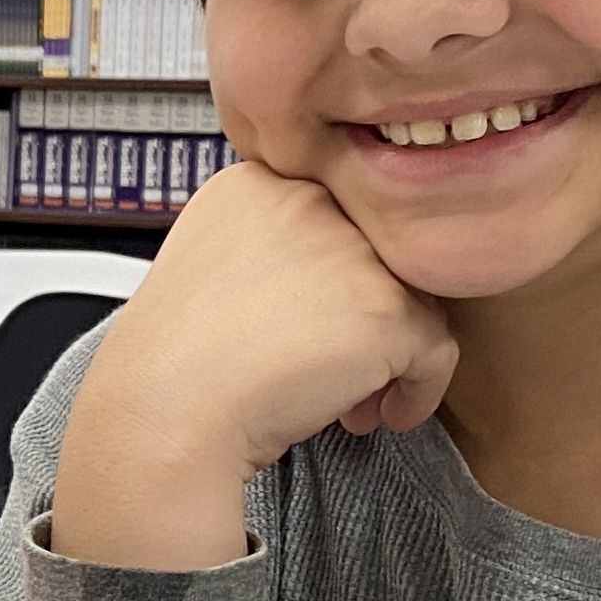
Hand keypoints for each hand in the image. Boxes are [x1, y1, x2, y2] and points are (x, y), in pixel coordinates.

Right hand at [53, 162, 455, 569]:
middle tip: (326, 371)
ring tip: (346, 400)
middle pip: (377, 257)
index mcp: (256, 184)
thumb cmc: (173, 363)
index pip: (332, 223)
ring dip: (388, 356)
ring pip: (414, 300)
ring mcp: (352, 250)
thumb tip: (340, 289)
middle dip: (360, 320)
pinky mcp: (388, 307)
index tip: (304, 330)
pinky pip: (437, 351)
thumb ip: (275, 254)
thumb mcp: (209, 271)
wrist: (163, 414)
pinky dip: (416, 392)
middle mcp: (307, 200)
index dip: (326, 285)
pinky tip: (372, 416)